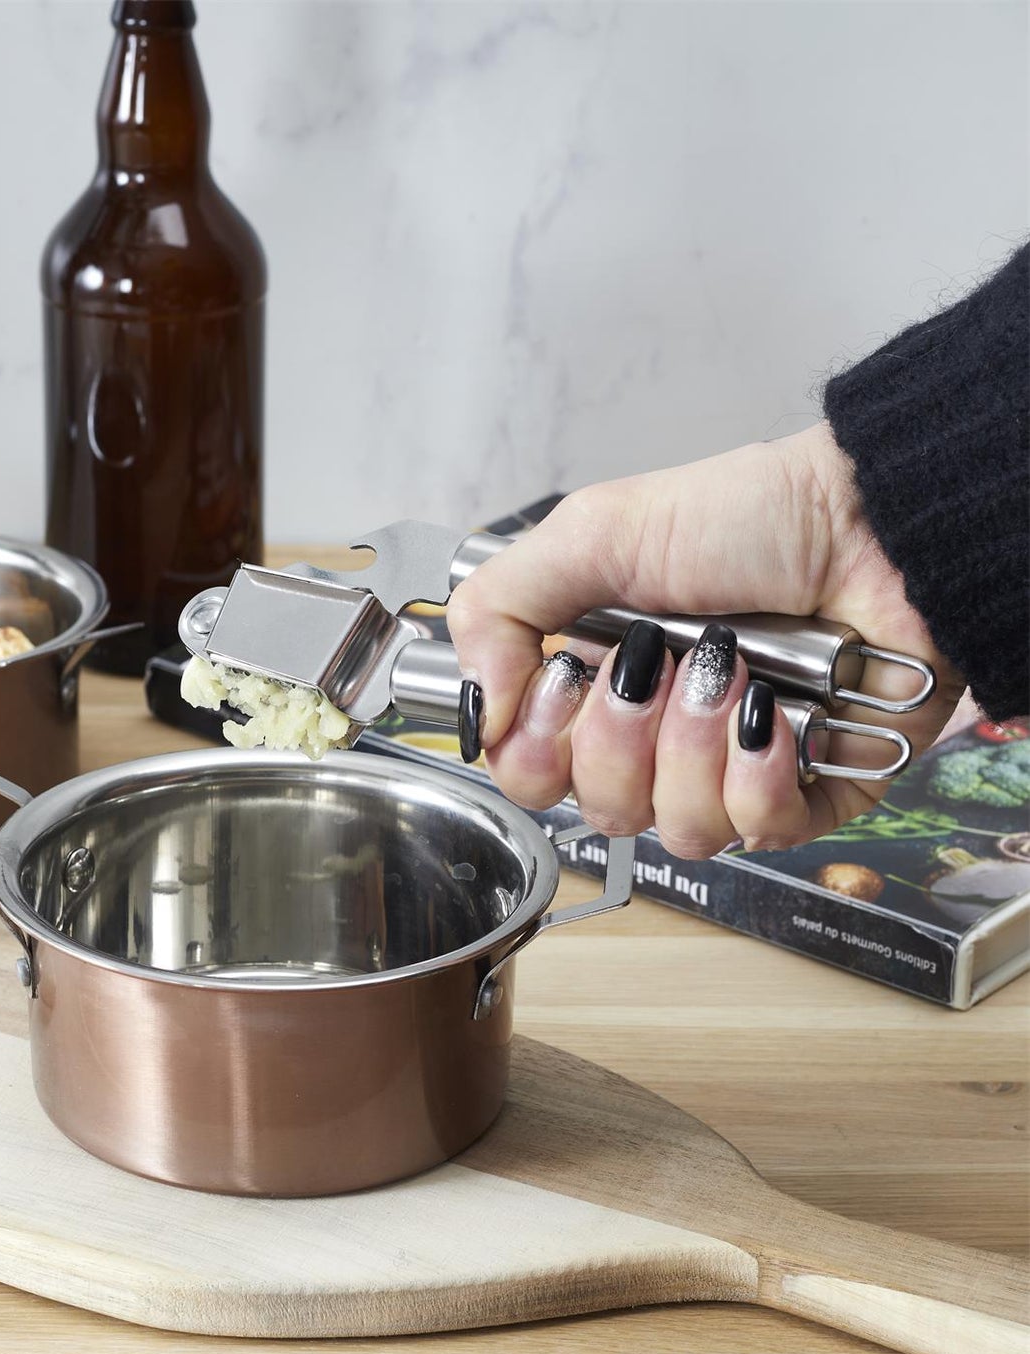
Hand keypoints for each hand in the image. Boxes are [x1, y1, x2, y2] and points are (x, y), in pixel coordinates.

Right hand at [446, 423, 961, 856]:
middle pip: (596, 810)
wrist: (880, 521)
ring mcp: (730, 772)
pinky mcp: (805, 795)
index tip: (569, 678)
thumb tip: (474, 714)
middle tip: (660, 662)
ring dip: (697, 747)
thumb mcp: (595, 533)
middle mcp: (656, 738)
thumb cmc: (748, 516)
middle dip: (624, 736)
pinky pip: (756, 835)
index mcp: (596, 682)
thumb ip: (499, 608)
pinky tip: (779, 720)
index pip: (529, 772)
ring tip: (736, 675)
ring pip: (674, 831)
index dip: (537, 747)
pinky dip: (761, 776)